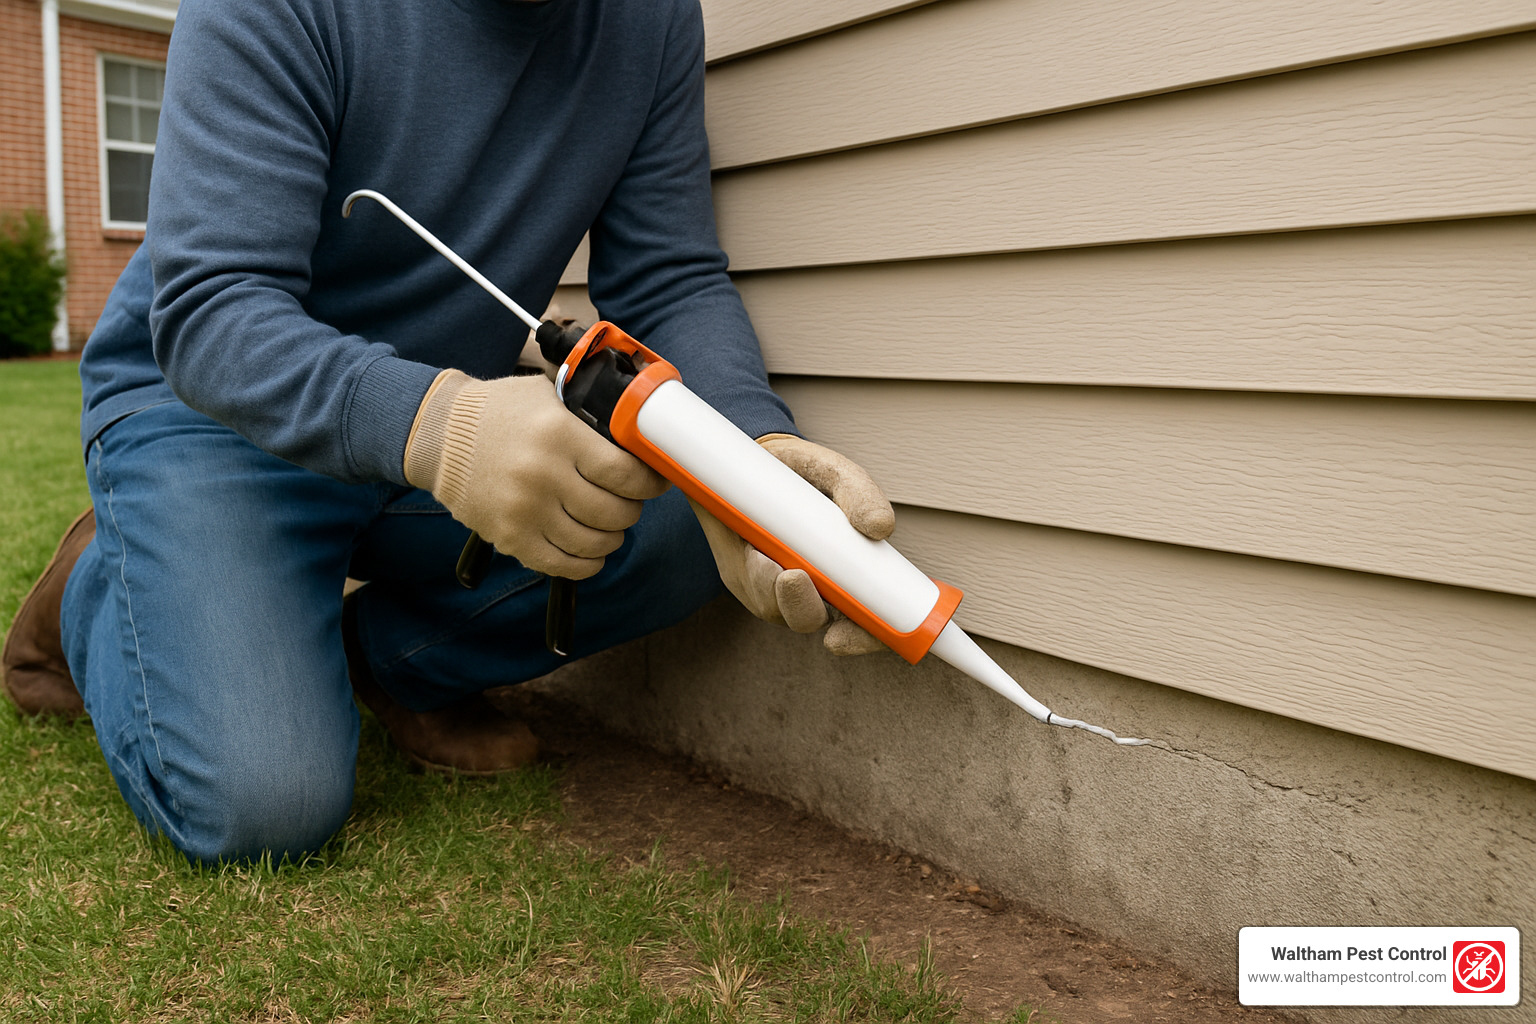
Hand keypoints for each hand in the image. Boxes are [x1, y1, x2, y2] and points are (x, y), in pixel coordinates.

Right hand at [404, 369, 668, 577]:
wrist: (441, 435)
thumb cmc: (503, 412)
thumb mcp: (550, 396)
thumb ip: (593, 416)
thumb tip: (641, 440)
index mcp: (560, 435)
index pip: (625, 474)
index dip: (649, 483)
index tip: (654, 482)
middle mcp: (543, 475)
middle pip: (614, 512)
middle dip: (630, 509)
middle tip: (627, 501)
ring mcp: (525, 511)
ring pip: (594, 543)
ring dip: (611, 537)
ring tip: (609, 524)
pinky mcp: (510, 537)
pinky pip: (563, 565)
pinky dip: (586, 564)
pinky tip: (591, 551)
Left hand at [691, 433, 891, 655]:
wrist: (760, 456)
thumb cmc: (809, 474)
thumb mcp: (836, 474)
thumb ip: (860, 494)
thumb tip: (880, 527)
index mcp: (850, 575)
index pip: (868, 624)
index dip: (863, 639)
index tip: (844, 636)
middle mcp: (814, 590)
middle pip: (809, 621)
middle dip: (799, 607)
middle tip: (793, 576)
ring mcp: (774, 587)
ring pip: (773, 609)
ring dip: (767, 586)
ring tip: (763, 554)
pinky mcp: (743, 576)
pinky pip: (748, 588)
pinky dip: (749, 573)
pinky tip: (750, 550)